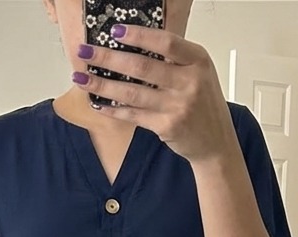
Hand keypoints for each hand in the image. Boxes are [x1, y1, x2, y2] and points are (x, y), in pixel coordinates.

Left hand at [73, 26, 237, 163]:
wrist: (216, 142)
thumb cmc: (203, 104)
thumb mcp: (197, 73)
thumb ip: (173, 59)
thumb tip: (132, 45)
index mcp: (198, 60)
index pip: (165, 42)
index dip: (138, 36)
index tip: (114, 31)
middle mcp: (189, 82)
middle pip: (142, 66)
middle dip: (108, 58)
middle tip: (85, 52)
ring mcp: (178, 106)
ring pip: (132, 92)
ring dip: (103, 85)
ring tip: (81, 78)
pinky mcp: (167, 126)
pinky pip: (133, 115)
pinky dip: (113, 109)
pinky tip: (98, 103)